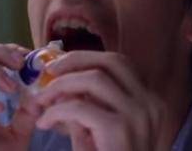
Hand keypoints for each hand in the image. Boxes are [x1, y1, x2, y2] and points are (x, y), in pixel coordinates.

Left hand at [34, 51, 171, 150]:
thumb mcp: (99, 132)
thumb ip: (88, 106)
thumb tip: (61, 83)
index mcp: (150, 102)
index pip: (120, 64)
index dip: (88, 58)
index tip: (61, 65)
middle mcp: (150, 104)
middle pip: (111, 62)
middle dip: (75, 61)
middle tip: (48, 72)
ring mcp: (138, 116)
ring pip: (94, 79)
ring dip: (61, 85)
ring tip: (42, 100)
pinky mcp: (120, 130)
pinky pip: (79, 107)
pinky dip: (56, 111)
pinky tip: (44, 122)